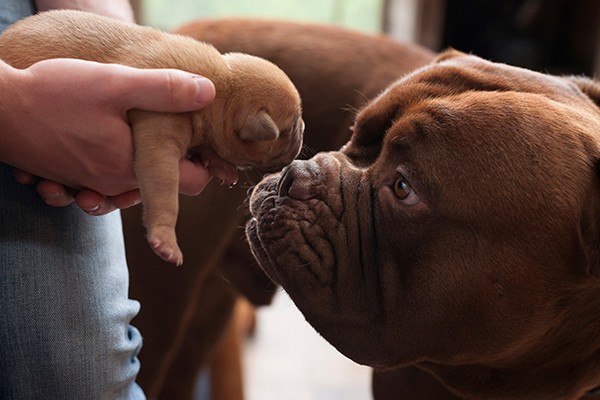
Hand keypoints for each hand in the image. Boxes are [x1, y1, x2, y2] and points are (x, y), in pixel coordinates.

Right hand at [0, 58, 215, 213]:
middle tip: (165, 132)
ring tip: (134, 140)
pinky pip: (98, 186)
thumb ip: (163, 88)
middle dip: (169, 165)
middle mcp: (112, 185)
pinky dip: (105, 173)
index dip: (202, 162)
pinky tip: (105, 146)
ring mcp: (88, 184)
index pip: (190, 183)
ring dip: (136, 169)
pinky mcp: (70, 178)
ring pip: (129, 188)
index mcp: (132, 167)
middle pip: (160, 187)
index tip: (196, 138)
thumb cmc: (53, 94)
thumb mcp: (115, 83)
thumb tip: (208, 91)